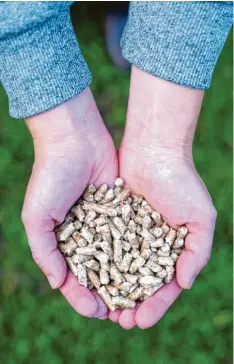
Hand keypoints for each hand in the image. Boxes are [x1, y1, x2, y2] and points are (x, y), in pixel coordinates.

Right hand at [22, 88, 117, 318]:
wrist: (75, 139)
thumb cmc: (50, 176)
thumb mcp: (36, 215)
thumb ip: (43, 251)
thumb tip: (57, 284)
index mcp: (61, 240)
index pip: (73, 276)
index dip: (82, 296)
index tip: (97, 311)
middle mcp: (84, 233)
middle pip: (98, 271)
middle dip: (109, 293)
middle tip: (123, 314)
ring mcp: (104, 221)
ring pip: (118, 256)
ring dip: (127, 278)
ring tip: (140, 298)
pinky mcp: (121, 208)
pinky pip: (131, 233)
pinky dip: (138, 250)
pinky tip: (149, 266)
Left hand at [109, 67, 216, 328]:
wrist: (154, 150)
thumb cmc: (182, 182)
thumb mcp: (201, 218)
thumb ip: (198, 253)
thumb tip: (184, 284)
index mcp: (174, 246)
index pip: (164, 284)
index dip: (155, 304)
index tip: (142, 320)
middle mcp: (151, 242)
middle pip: (139, 281)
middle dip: (131, 302)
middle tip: (120, 322)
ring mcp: (130, 231)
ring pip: (119, 267)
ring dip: (112, 289)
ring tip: (104, 310)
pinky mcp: (112, 219)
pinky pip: (104, 246)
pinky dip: (99, 264)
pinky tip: (91, 280)